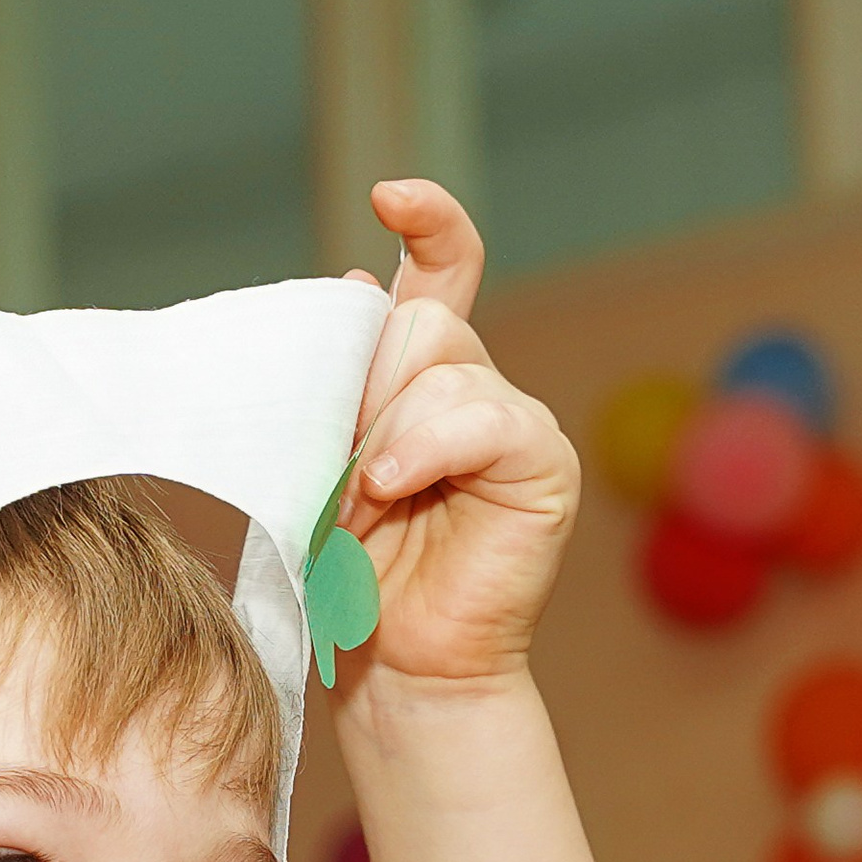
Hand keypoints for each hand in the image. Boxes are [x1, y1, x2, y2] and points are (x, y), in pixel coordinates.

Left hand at [335, 180, 578, 698]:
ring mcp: (511, 420)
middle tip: (339, 470)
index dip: (427, 222)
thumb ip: (337, 384)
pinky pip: (485, 417)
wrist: (396, 666)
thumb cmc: (348, 576)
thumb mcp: (321, 465)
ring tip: (365, 503)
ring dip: (382, 435)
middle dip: (360, 391)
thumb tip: (358, 280)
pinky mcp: (541, 462)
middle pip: (417, 322)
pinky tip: (394, 487)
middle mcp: (471, 386)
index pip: (439, 270)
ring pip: (441, 365)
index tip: (389, 195)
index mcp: (418, 377)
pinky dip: (427, 447)